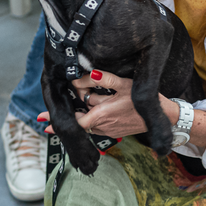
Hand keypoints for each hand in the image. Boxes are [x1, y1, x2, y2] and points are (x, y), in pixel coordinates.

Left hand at [37, 70, 153, 138]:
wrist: (160, 116)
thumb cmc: (142, 99)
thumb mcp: (124, 84)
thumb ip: (105, 79)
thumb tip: (89, 74)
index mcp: (102, 115)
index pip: (75, 121)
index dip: (59, 121)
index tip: (44, 120)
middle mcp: (102, 126)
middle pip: (78, 122)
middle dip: (66, 117)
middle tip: (45, 118)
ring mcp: (108, 130)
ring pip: (86, 125)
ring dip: (77, 119)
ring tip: (64, 114)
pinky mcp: (113, 131)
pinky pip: (95, 127)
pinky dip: (87, 122)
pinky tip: (86, 115)